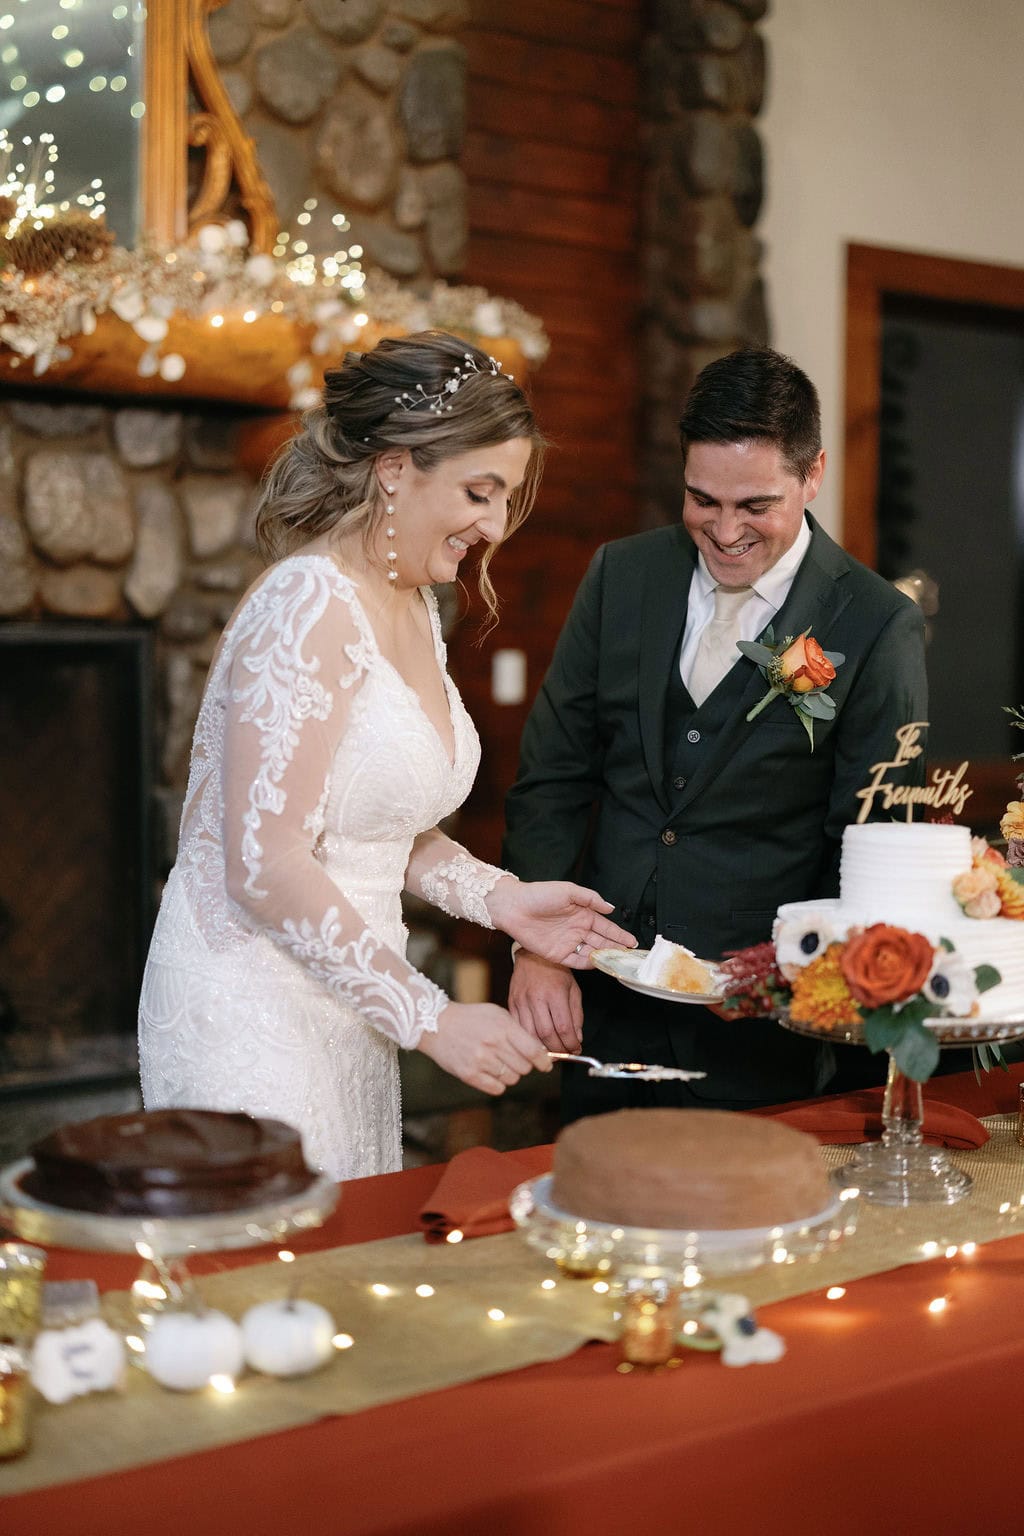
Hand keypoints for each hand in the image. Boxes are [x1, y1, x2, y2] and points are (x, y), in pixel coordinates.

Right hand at [417, 1002, 551, 1095]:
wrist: (436, 1024)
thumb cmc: (471, 1018)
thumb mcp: (497, 1014)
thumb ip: (519, 1030)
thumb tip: (540, 1050)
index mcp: (503, 1027)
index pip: (533, 1051)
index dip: (544, 1061)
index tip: (546, 1065)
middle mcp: (493, 1044)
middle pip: (525, 1068)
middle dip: (524, 1065)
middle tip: (514, 1058)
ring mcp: (481, 1061)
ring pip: (512, 1079)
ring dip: (510, 1073)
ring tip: (498, 1062)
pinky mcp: (469, 1075)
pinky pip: (497, 1088)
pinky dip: (497, 1083)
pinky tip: (490, 1071)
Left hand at [486, 877, 635, 967]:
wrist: (514, 907)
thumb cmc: (538, 894)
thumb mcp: (568, 891)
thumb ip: (590, 899)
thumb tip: (610, 908)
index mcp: (582, 914)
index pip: (606, 927)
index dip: (620, 935)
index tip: (633, 942)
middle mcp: (577, 929)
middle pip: (602, 942)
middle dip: (617, 949)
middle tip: (632, 957)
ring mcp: (568, 942)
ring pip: (592, 952)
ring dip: (605, 957)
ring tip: (619, 962)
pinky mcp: (557, 954)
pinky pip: (576, 961)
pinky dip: (588, 964)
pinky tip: (598, 964)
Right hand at [508, 950, 582, 1053]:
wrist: (532, 955)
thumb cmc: (556, 971)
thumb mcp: (573, 990)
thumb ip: (576, 1015)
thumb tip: (576, 1039)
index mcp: (555, 993)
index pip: (563, 1027)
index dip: (571, 1044)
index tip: (576, 1049)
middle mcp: (537, 998)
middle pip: (546, 1034)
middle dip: (557, 1049)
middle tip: (565, 1053)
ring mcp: (521, 1001)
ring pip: (530, 1034)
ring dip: (542, 1048)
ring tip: (551, 1051)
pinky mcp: (511, 1003)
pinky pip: (518, 1028)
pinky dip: (527, 1039)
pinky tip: (536, 1042)